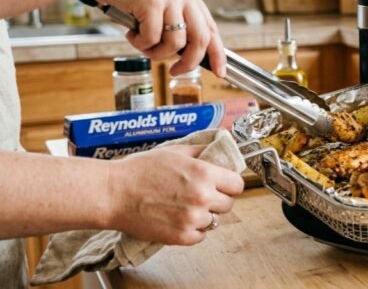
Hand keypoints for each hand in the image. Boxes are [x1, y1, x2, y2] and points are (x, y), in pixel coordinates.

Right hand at [79, 0, 225, 76]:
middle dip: (189, 62)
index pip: (212, 28)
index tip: (219, 71)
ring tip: (141, 43)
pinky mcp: (152, 1)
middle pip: (201, 39)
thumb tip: (183, 51)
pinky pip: (152, 38)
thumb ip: (172, 18)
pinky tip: (131, 33)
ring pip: (176, 43)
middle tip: (175, 71)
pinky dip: (140, 43)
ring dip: (157, 53)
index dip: (217, 53)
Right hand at [106, 145, 244, 244]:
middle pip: (228, 204)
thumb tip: (220, 148)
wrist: (113, 193)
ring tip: (185, 207)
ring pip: (214, 221)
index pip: (237, 184)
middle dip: (217, 199)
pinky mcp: (181, 236)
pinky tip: (179, 220)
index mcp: (204, 173)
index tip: (222, 185)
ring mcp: (192, 219)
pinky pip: (200, 236)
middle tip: (200, 195)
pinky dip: (193, 230)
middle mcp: (202, 197)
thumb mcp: (176, 151)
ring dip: (204, 215)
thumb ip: (202, 151)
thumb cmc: (140, 170)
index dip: (229, 184)